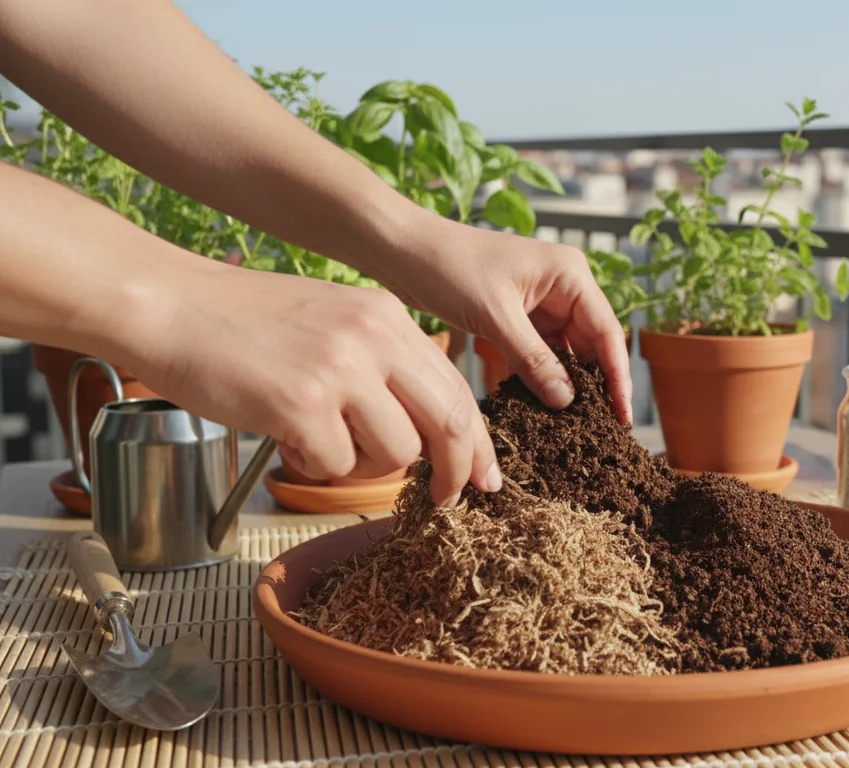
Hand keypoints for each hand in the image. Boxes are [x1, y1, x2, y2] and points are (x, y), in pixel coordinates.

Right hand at [126, 262, 499, 504]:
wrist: (170, 305)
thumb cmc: (244, 322)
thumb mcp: (335, 321)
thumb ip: (384, 366)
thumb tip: (427, 433)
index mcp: (388, 318)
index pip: (458, 389)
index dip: (477, 442)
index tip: (483, 476)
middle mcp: (374, 339)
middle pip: (449, 424)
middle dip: (454, 473)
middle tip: (444, 500)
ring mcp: (340, 371)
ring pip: (396, 454)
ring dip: (363, 467)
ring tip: (320, 440)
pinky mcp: (301, 404)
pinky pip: (336, 466)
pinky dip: (313, 465)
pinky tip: (284, 436)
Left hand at [380, 210, 632, 422]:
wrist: (402, 251)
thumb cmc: (449, 268)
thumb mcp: (496, 317)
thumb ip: (534, 360)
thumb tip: (566, 402)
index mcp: (570, 274)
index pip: (607, 331)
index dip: (617, 376)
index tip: (622, 414)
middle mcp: (562, 286)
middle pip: (591, 344)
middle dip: (594, 384)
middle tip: (601, 429)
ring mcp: (541, 302)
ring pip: (566, 352)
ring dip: (567, 384)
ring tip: (574, 425)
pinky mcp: (518, 317)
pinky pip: (540, 353)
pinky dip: (541, 377)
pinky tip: (543, 407)